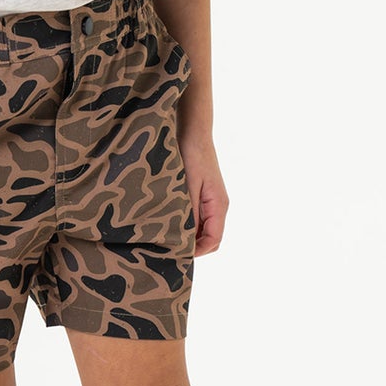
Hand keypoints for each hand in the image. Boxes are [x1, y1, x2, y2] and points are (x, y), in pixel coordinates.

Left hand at [177, 121, 227, 254]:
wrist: (193, 131)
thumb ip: (189, 213)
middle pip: (210, 238)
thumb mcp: (187, 186)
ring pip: (203, 229)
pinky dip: (187, 224)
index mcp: (218, 205)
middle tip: (168, 250)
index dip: (197, 252)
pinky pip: (198, 217)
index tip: (176, 255)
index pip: (213, 241)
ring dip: (189, 236)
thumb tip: (186, 239)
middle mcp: (218, 205)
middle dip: (193, 247)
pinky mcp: (203, 194)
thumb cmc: (191, 155)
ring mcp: (211, 200)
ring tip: (166, 237)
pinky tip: (170, 221)